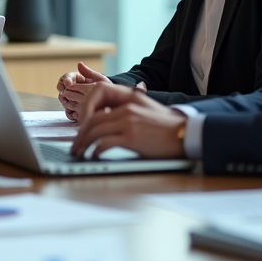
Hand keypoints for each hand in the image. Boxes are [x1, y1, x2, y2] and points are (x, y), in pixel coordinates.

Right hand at [56, 62, 109, 120]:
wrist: (112, 101)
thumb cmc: (105, 88)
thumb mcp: (99, 79)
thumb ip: (89, 72)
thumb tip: (79, 64)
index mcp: (76, 79)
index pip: (66, 78)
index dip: (66, 80)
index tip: (68, 83)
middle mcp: (72, 89)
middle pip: (62, 90)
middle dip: (64, 93)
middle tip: (68, 95)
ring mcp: (72, 100)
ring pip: (64, 101)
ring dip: (67, 103)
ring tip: (75, 105)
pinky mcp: (75, 110)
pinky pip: (68, 112)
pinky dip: (71, 113)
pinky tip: (77, 114)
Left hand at [69, 83, 186, 159]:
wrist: (187, 133)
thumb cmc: (168, 128)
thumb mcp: (145, 113)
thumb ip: (127, 115)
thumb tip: (110, 125)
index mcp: (128, 102)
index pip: (97, 109)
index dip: (85, 122)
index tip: (81, 133)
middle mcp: (126, 110)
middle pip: (91, 121)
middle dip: (79, 136)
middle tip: (74, 147)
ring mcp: (128, 123)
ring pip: (94, 132)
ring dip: (83, 144)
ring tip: (79, 154)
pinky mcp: (132, 138)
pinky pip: (105, 143)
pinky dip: (96, 151)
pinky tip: (94, 157)